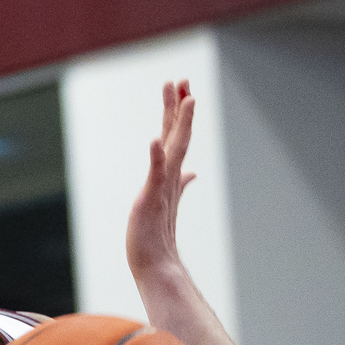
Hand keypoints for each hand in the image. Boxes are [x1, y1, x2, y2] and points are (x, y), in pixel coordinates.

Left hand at [126, 77, 196, 283]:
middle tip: (182, 79)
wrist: (155, 265)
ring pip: (173, 146)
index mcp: (170, 176)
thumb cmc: (156, 236)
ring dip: (179, 121)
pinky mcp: (152, 199)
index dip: (180, 113)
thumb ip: (180, 184)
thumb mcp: (167, 202)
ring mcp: (163, 186)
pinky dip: (156, 157)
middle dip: (180, 107)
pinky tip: (154, 141)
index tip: (184, 88)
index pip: (176, 137)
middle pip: (177, 135)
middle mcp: (169, 177)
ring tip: (184, 97)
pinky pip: (155, 174)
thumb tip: (192, 173)